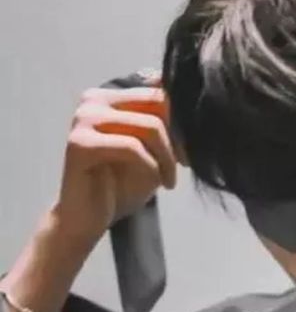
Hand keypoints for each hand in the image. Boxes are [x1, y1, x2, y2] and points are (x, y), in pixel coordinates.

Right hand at [55, 82, 176, 241]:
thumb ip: (168, 130)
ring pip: (150, 127)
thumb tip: (198, 113)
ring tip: (169, 180)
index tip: (192, 149)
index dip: (183, 119)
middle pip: (157, 103)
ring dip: (168, 157)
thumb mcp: (154, 154)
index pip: (159, 92)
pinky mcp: (80, 144)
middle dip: (179, 137)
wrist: (88, 220)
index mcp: (110, 97)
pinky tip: (157, 182)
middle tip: (187, 164)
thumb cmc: (120, 187)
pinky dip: (151, 166)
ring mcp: (84, 119)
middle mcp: (94, 100)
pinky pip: (132, 147)